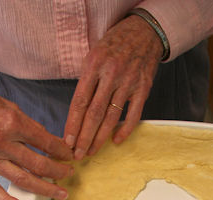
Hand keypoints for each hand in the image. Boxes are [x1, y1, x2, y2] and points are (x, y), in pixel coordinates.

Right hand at [0, 77, 73, 199]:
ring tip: (59, 192)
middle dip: (58, 171)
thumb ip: (29, 126)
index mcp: (12, 122)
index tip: (70, 156)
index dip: (62, 151)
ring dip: (44, 188)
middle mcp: (0, 141)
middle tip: (69, 174)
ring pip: (22, 179)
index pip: (46, 142)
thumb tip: (49, 142)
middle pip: (38, 164)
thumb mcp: (8, 106)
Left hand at [63, 14, 163, 159]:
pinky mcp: (143, 88)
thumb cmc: (114, 44)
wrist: (145, 31)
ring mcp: (128, 82)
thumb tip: (76, 112)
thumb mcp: (93, 55)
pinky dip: (125, 130)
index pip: (79, 101)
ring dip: (100, 138)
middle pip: (94, 113)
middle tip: (77, 154)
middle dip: (84, 137)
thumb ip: (86, 81)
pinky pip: (133, 114)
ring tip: (91, 151)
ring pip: (111, 117)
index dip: (72, 124)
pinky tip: (116, 141)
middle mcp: (111, 74)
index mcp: (94, 65)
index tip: (67, 141)